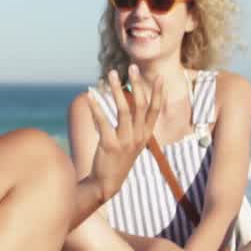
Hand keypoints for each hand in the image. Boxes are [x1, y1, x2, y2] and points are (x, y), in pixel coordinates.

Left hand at [87, 65, 165, 199]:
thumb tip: (126, 102)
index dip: (158, 94)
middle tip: (132, 67)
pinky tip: (90, 94)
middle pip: (141, 105)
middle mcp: (138, 137)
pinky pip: (103, 121)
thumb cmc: (117, 160)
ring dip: (117, 89)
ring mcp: (125, 141)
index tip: (160, 78)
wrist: (106, 184)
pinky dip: (96, 106)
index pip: (155, 111)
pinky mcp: (110, 145)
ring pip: (124, 110)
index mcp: (145, 135)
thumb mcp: (131, 142)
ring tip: (110, 74)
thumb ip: (133, 125)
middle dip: (138, 84)